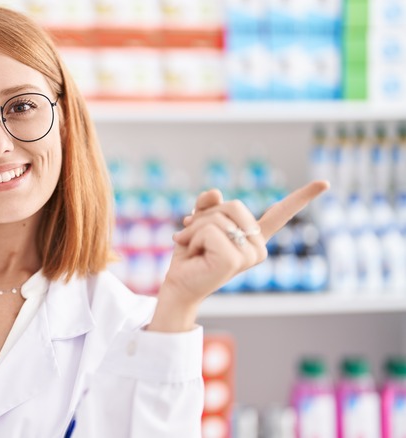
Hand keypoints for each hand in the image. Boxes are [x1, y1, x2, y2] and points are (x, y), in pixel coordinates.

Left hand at [148, 180, 328, 331]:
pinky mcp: (235, 260)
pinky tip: (193, 254)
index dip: (302, 197)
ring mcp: (250, 255)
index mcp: (254, 238)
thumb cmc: (189, 256)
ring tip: (190, 246)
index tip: (324, 183)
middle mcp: (258, 247)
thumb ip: (208, 206)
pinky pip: (209, 231)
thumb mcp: (198, 223)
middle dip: (204, 215)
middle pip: (232, 205)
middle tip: (190, 235)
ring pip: (217, 217)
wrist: (178, 285)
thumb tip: (215, 192)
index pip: (281, 214)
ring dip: (193, 228)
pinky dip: (191, 237)